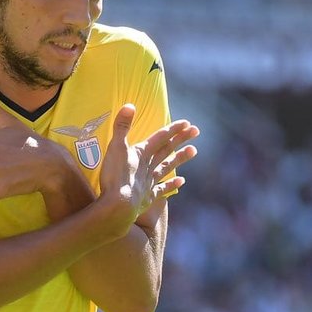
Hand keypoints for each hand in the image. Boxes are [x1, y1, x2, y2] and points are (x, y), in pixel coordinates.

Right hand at [95, 105, 199, 230]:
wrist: (119, 206)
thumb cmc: (115, 176)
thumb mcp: (115, 148)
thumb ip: (121, 127)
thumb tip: (129, 105)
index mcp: (142, 153)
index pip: (160, 138)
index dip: (173, 129)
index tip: (187, 123)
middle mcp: (149, 166)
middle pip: (167, 150)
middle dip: (181, 139)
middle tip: (196, 131)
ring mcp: (150, 182)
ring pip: (168, 167)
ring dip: (180, 158)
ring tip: (194, 151)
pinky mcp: (147, 197)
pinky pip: (163, 189)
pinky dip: (172, 185)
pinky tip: (182, 182)